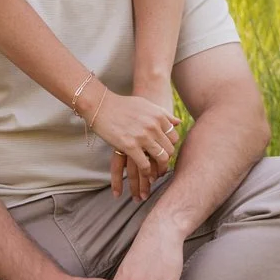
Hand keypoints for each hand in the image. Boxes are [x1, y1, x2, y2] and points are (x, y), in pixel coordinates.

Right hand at [110, 79, 182, 200]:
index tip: (165, 153)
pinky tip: (144, 174)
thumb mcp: (147, 105)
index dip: (170, 148)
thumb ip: (163, 114)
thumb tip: (178, 122)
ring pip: (161, 159)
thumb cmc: (123, 105)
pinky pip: (145, 165)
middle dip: (166, 160)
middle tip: (161, 167)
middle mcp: (153, 126)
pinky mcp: (129, 146)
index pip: (174, 138)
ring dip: (160, 170)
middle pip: (170, 150)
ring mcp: (142, 137)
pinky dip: (147, 173)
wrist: (101, 104)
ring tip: (156, 175)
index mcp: (159, 116)